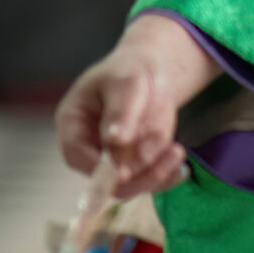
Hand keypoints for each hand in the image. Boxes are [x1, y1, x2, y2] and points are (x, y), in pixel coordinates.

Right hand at [56, 14, 217, 197]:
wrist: (150, 70)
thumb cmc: (130, 69)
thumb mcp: (128, 81)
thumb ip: (121, 110)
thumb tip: (115, 140)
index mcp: (73, 123)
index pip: (77, 155)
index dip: (98, 169)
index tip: (124, 172)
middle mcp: (89, 147)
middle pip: (104, 179)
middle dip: (137, 175)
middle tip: (167, 156)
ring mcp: (113, 159)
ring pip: (130, 183)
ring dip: (156, 172)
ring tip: (176, 150)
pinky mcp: (135, 163)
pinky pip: (148, 180)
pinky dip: (165, 177)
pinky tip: (180, 169)